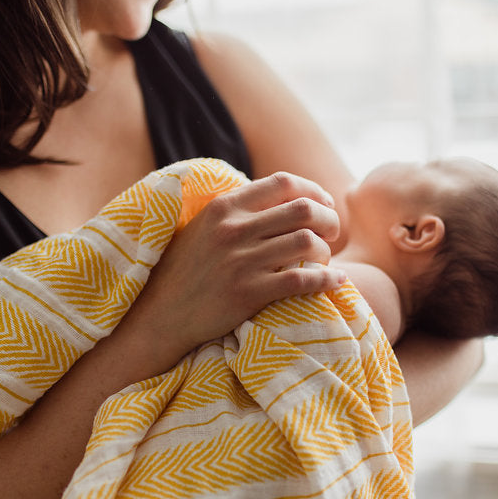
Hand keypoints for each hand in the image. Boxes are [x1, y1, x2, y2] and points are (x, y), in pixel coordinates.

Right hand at [126, 171, 346, 357]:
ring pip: (307, 242)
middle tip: (333, 232)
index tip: (324, 203)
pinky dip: (327, 279)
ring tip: (325, 260)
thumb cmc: (186, 270)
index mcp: (224, 207)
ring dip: (326, 251)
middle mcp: (233, 229)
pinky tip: (336, 282)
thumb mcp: (203, 227)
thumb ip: (236, 210)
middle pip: (303, 210)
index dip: (313, 190)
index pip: (283, 183)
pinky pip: (303, 280)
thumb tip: (278, 197)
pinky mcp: (249, 293)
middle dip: (328, 219)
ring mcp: (241, 261)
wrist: (161, 314)